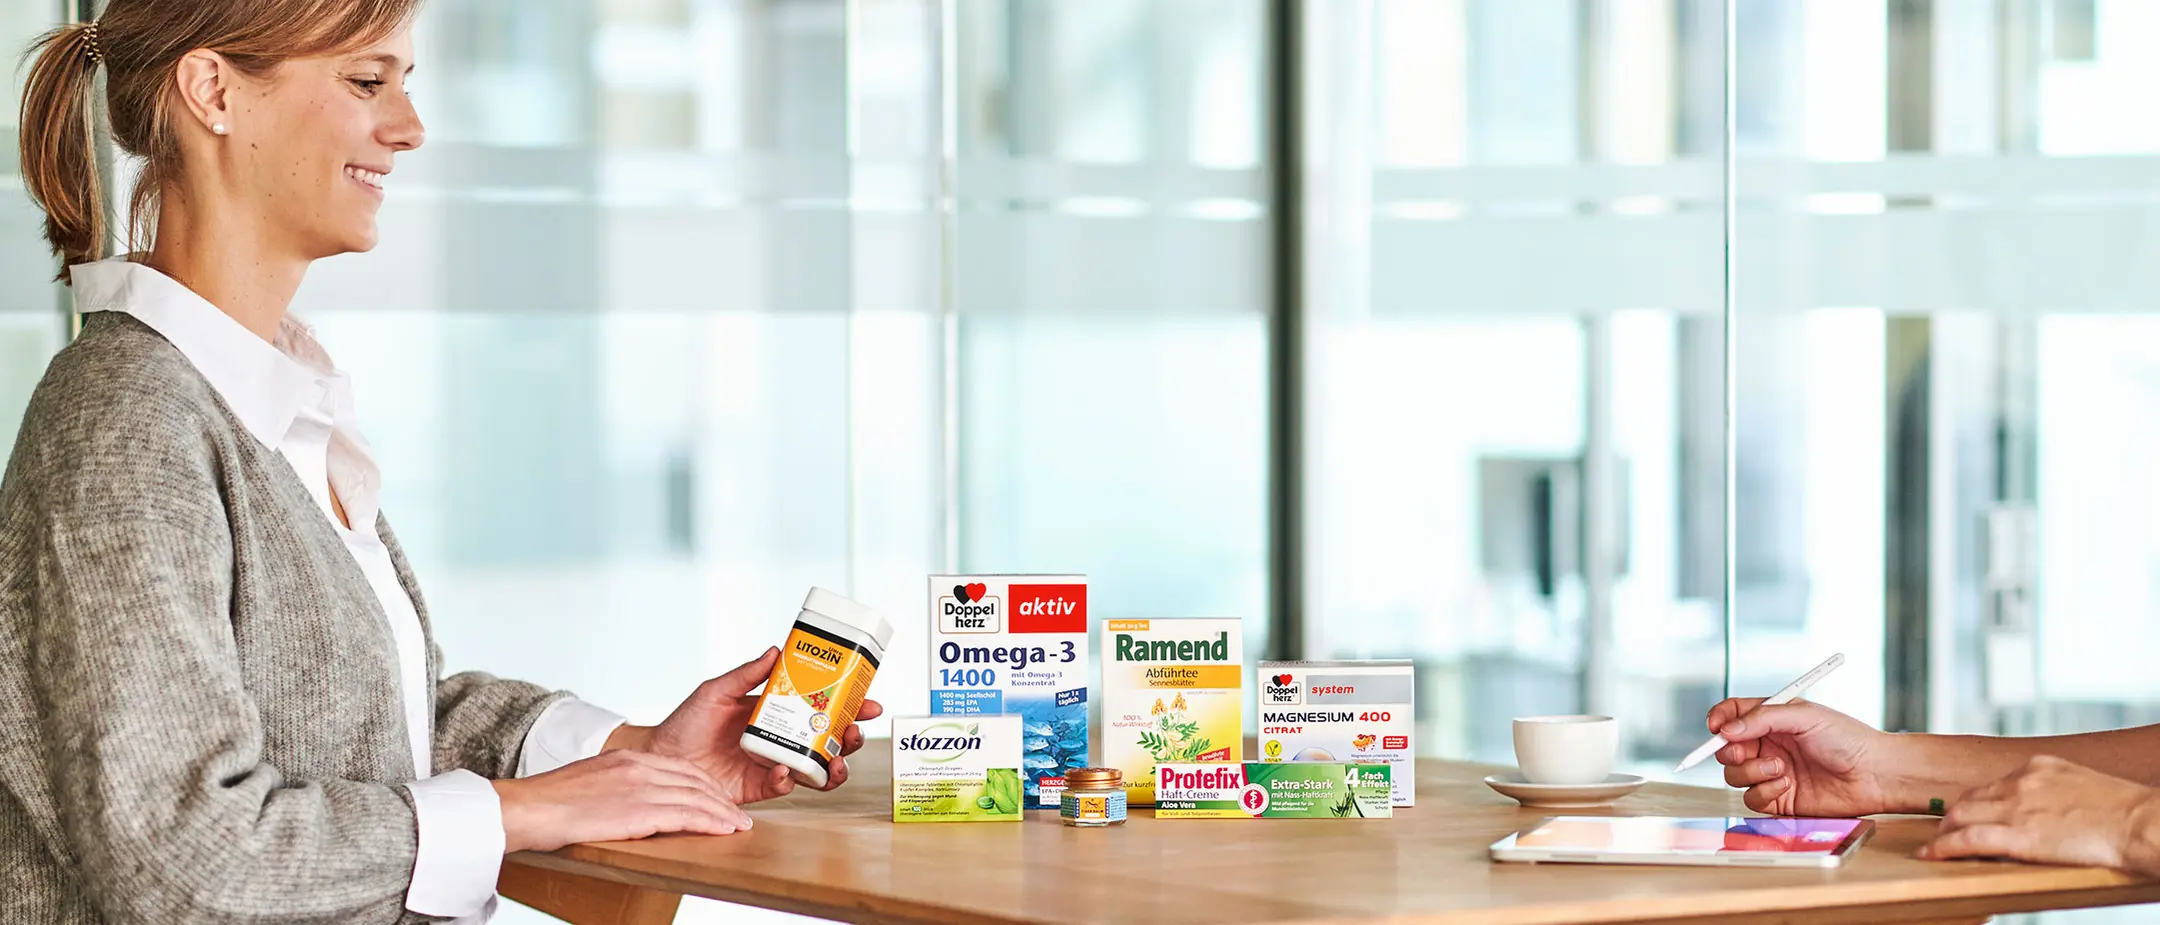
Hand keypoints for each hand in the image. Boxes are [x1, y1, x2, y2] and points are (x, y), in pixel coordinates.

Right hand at [492, 749, 750, 852]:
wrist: (529, 807)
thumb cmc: (550, 803)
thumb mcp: (590, 784)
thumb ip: (616, 787)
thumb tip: (626, 805)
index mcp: (627, 758)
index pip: (678, 766)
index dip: (703, 782)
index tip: (717, 795)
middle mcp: (639, 766)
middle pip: (694, 779)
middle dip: (719, 797)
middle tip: (736, 812)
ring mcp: (641, 786)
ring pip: (697, 796)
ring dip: (723, 812)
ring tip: (739, 825)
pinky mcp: (640, 809)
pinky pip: (688, 814)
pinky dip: (712, 822)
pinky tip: (726, 829)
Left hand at [611, 647, 884, 803]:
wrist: (660, 760)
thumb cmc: (684, 724)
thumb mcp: (716, 691)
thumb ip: (746, 674)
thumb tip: (776, 651)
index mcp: (774, 713)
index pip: (818, 707)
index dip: (846, 705)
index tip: (867, 702)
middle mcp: (779, 739)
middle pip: (826, 740)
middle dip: (849, 737)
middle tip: (856, 731)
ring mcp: (772, 764)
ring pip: (816, 768)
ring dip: (833, 766)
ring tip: (837, 761)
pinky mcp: (758, 788)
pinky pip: (784, 786)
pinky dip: (788, 779)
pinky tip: (782, 770)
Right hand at [1707, 697, 1897, 815]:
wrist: (1875, 775)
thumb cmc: (1848, 739)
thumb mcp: (1804, 715)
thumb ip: (1762, 718)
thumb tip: (1726, 731)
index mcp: (1772, 720)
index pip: (1732, 716)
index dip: (1718, 720)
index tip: (1715, 727)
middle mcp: (1768, 746)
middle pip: (1725, 749)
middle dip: (1730, 750)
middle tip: (1746, 750)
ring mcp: (1771, 774)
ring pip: (1734, 775)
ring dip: (1751, 771)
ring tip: (1779, 768)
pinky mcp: (1778, 800)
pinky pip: (1752, 799)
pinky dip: (1763, 791)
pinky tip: (1785, 785)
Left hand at [1920, 755, 2159, 873]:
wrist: (2139, 823)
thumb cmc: (2123, 810)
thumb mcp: (2082, 785)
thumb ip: (2055, 791)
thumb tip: (2047, 806)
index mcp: (2038, 766)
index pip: (1993, 784)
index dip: (1977, 801)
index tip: (1969, 811)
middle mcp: (2020, 782)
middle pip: (1971, 798)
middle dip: (1954, 815)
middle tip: (1944, 829)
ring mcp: (2016, 807)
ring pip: (1962, 817)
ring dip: (1944, 832)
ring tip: (1935, 845)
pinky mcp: (2017, 835)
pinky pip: (1968, 840)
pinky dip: (1944, 847)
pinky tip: (1932, 854)